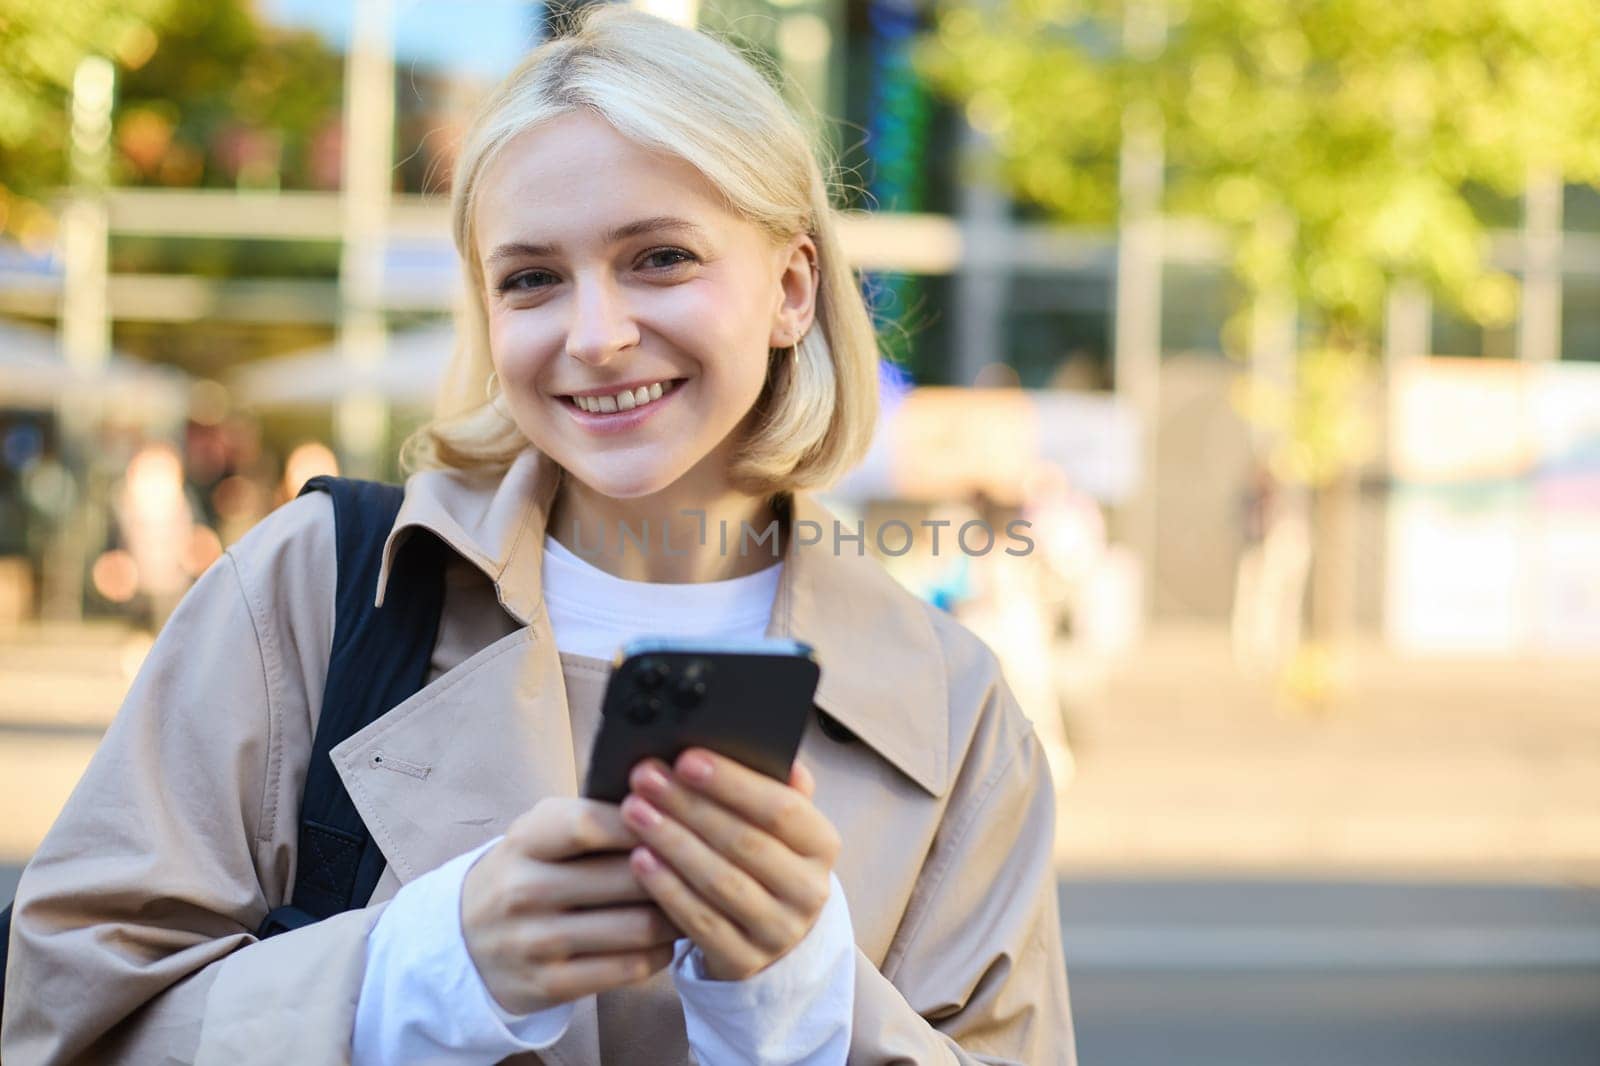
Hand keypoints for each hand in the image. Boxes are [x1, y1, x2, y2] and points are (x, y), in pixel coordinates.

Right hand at [461, 798, 679, 1014]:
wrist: (464, 942)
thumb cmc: (527, 872)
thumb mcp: (540, 833)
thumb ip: (593, 815)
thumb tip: (670, 798)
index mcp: (524, 841)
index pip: (589, 824)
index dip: (643, 820)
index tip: (680, 817)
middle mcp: (524, 890)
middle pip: (626, 877)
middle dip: (677, 869)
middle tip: (709, 864)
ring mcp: (535, 942)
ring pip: (637, 926)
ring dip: (678, 915)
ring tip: (698, 901)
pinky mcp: (550, 985)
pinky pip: (628, 968)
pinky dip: (661, 952)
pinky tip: (669, 939)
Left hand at [620, 749, 841, 981]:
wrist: (773, 934)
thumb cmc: (767, 858)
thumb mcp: (780, 825)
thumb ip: (774, 786)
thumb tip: (774, 751)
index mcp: (823, 845)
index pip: (782, 808)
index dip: (733, 783)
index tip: (686, 757)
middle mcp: (809, 891)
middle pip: (745, 843)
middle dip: (689, 805)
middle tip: (645, 778)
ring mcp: (779, 931)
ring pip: (720, 882)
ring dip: (672, 842)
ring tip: (634, 811)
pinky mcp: (744, 961)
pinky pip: (700, 922)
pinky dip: (667, 888)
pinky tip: (639, 859)